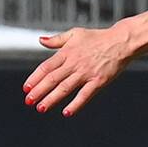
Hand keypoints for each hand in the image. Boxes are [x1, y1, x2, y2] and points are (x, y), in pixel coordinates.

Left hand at [23, 24, 137, 115]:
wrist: (122, 41)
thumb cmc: (98, 38)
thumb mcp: (75, 33)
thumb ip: (57, 40)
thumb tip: (40, 40)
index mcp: (67, 52)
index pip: (46, 67)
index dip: (34, 78)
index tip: (26, 88)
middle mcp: (75, 63)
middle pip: (52, 79)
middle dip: (39, 91)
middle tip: (29, 101)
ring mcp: (87, 73)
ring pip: (65, 88)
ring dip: (52, 99)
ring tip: (41, 108)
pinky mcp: (99, 81)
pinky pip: (85, 94)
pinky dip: (76, 104)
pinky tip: (66, 112)